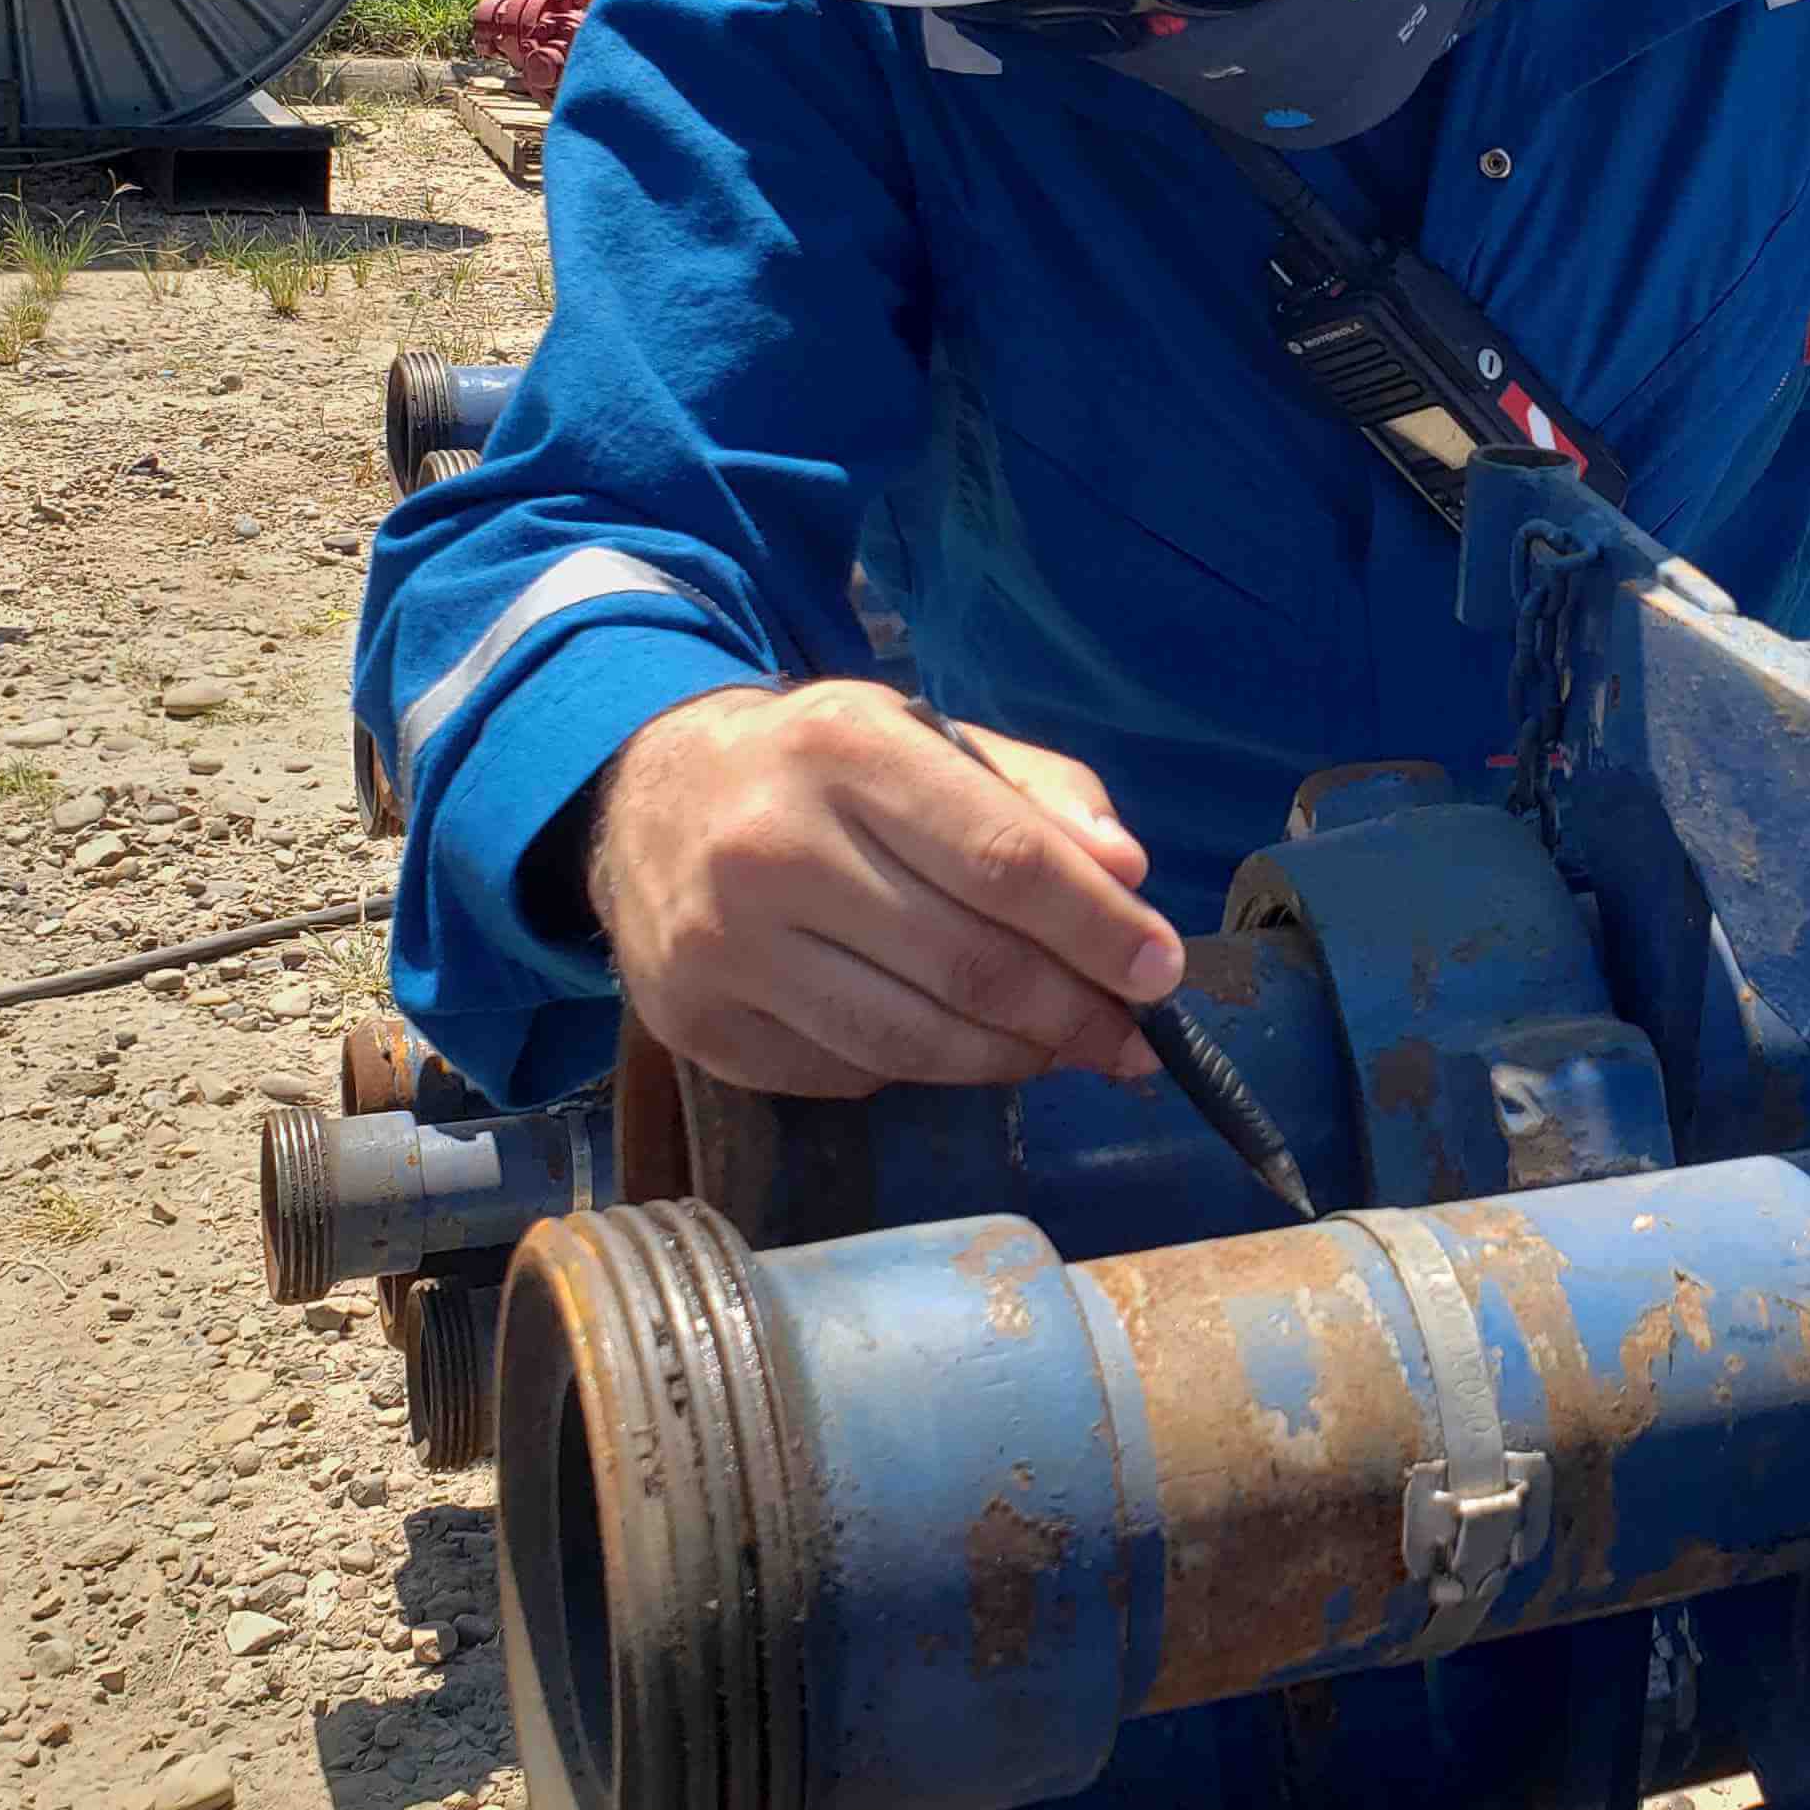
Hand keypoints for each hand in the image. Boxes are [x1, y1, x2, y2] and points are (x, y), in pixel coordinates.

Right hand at [585, 679, 1183, 1096]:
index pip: (1001, 860)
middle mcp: (772, 848)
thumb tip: (1126, 875)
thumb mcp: (927, 736)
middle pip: (965, 964)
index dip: (1096, 928)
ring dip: (1010, 1059)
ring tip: (1061, 1048)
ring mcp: (723, 948)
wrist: (648, 794)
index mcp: (844, 751)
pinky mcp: (697, 1026)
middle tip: (1131, 1036)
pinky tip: (952, 1040)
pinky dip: (921, 1069)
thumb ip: (1037, 796)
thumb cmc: (821, 765)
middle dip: (1072, 1012)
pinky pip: (849, 1074)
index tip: (1161, 972)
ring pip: (910, 1041)